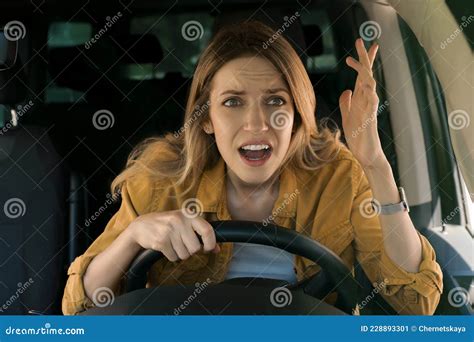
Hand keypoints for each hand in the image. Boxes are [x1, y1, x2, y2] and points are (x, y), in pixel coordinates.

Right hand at [126, 210, 220, 261]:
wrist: (141, 226)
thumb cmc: (167, 224)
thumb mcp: (184, 224)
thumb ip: (201, 234)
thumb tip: (217, 249)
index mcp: (188, 214)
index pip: (207, 230)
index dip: (210, 243)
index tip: (208, 248)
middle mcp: (179, 220)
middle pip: (195, 248)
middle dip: (191, 251)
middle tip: (183, 244)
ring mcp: (169, 230)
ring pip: (185, 255)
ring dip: (180, 254)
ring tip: (173, 244)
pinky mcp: (160, 241)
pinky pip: (174, 257)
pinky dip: (171, 256)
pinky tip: (166, 247)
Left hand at [339, 38, 386, 168]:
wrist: (366, 153)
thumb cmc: (358, 136)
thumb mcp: (347, 116)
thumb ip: (347, 103)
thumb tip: (347, 90)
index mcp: (360, 98)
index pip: (362, 75)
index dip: (362, 59)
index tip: (360, 43)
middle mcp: (367, 100)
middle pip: (367, 74)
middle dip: (364, 57)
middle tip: (360, 40)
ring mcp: (369, 108)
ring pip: (370, 85)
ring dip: (363, 71)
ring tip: (355, 59)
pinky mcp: (370, 119)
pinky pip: (371, 103)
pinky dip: (369, 93)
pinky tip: (366, 85)